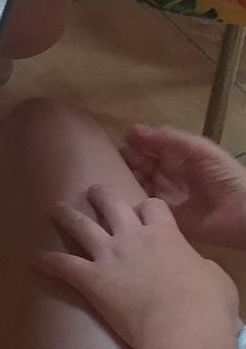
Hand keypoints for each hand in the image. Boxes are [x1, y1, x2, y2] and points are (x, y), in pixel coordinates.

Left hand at [37, 185, 239, 348]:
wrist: (183, 324)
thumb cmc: (207, 305)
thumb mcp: (215, 279)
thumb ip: (200, 266)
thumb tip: (195, 268)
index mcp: (164, 234)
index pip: (152, 207)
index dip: (147, 207)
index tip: (145, 210)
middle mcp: (133, 237)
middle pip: (112, 203)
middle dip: (100, 194)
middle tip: (92, 190)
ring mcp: (110, 255)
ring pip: (82, 225)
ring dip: (67, 215)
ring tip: (55, 207)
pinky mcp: (92, 279)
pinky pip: (65, 265)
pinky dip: (48, 261)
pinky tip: (35, 258)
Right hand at [122, 124, 245, 249]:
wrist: (243, 213)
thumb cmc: (222, 174)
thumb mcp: (197, 148)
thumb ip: (167, 138)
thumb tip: (132, 130)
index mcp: (179, 156)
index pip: (151, 146)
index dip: (137, 142)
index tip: (123, 140)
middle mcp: (171, 175)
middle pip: (143, 164)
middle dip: (130, 160)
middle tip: (115, 159)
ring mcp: (168, 196)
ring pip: (141, 184)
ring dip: (129, 178)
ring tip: (115, 174)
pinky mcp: (168, 218)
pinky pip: (146, 207)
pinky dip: (133, 200)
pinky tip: (120, 195)